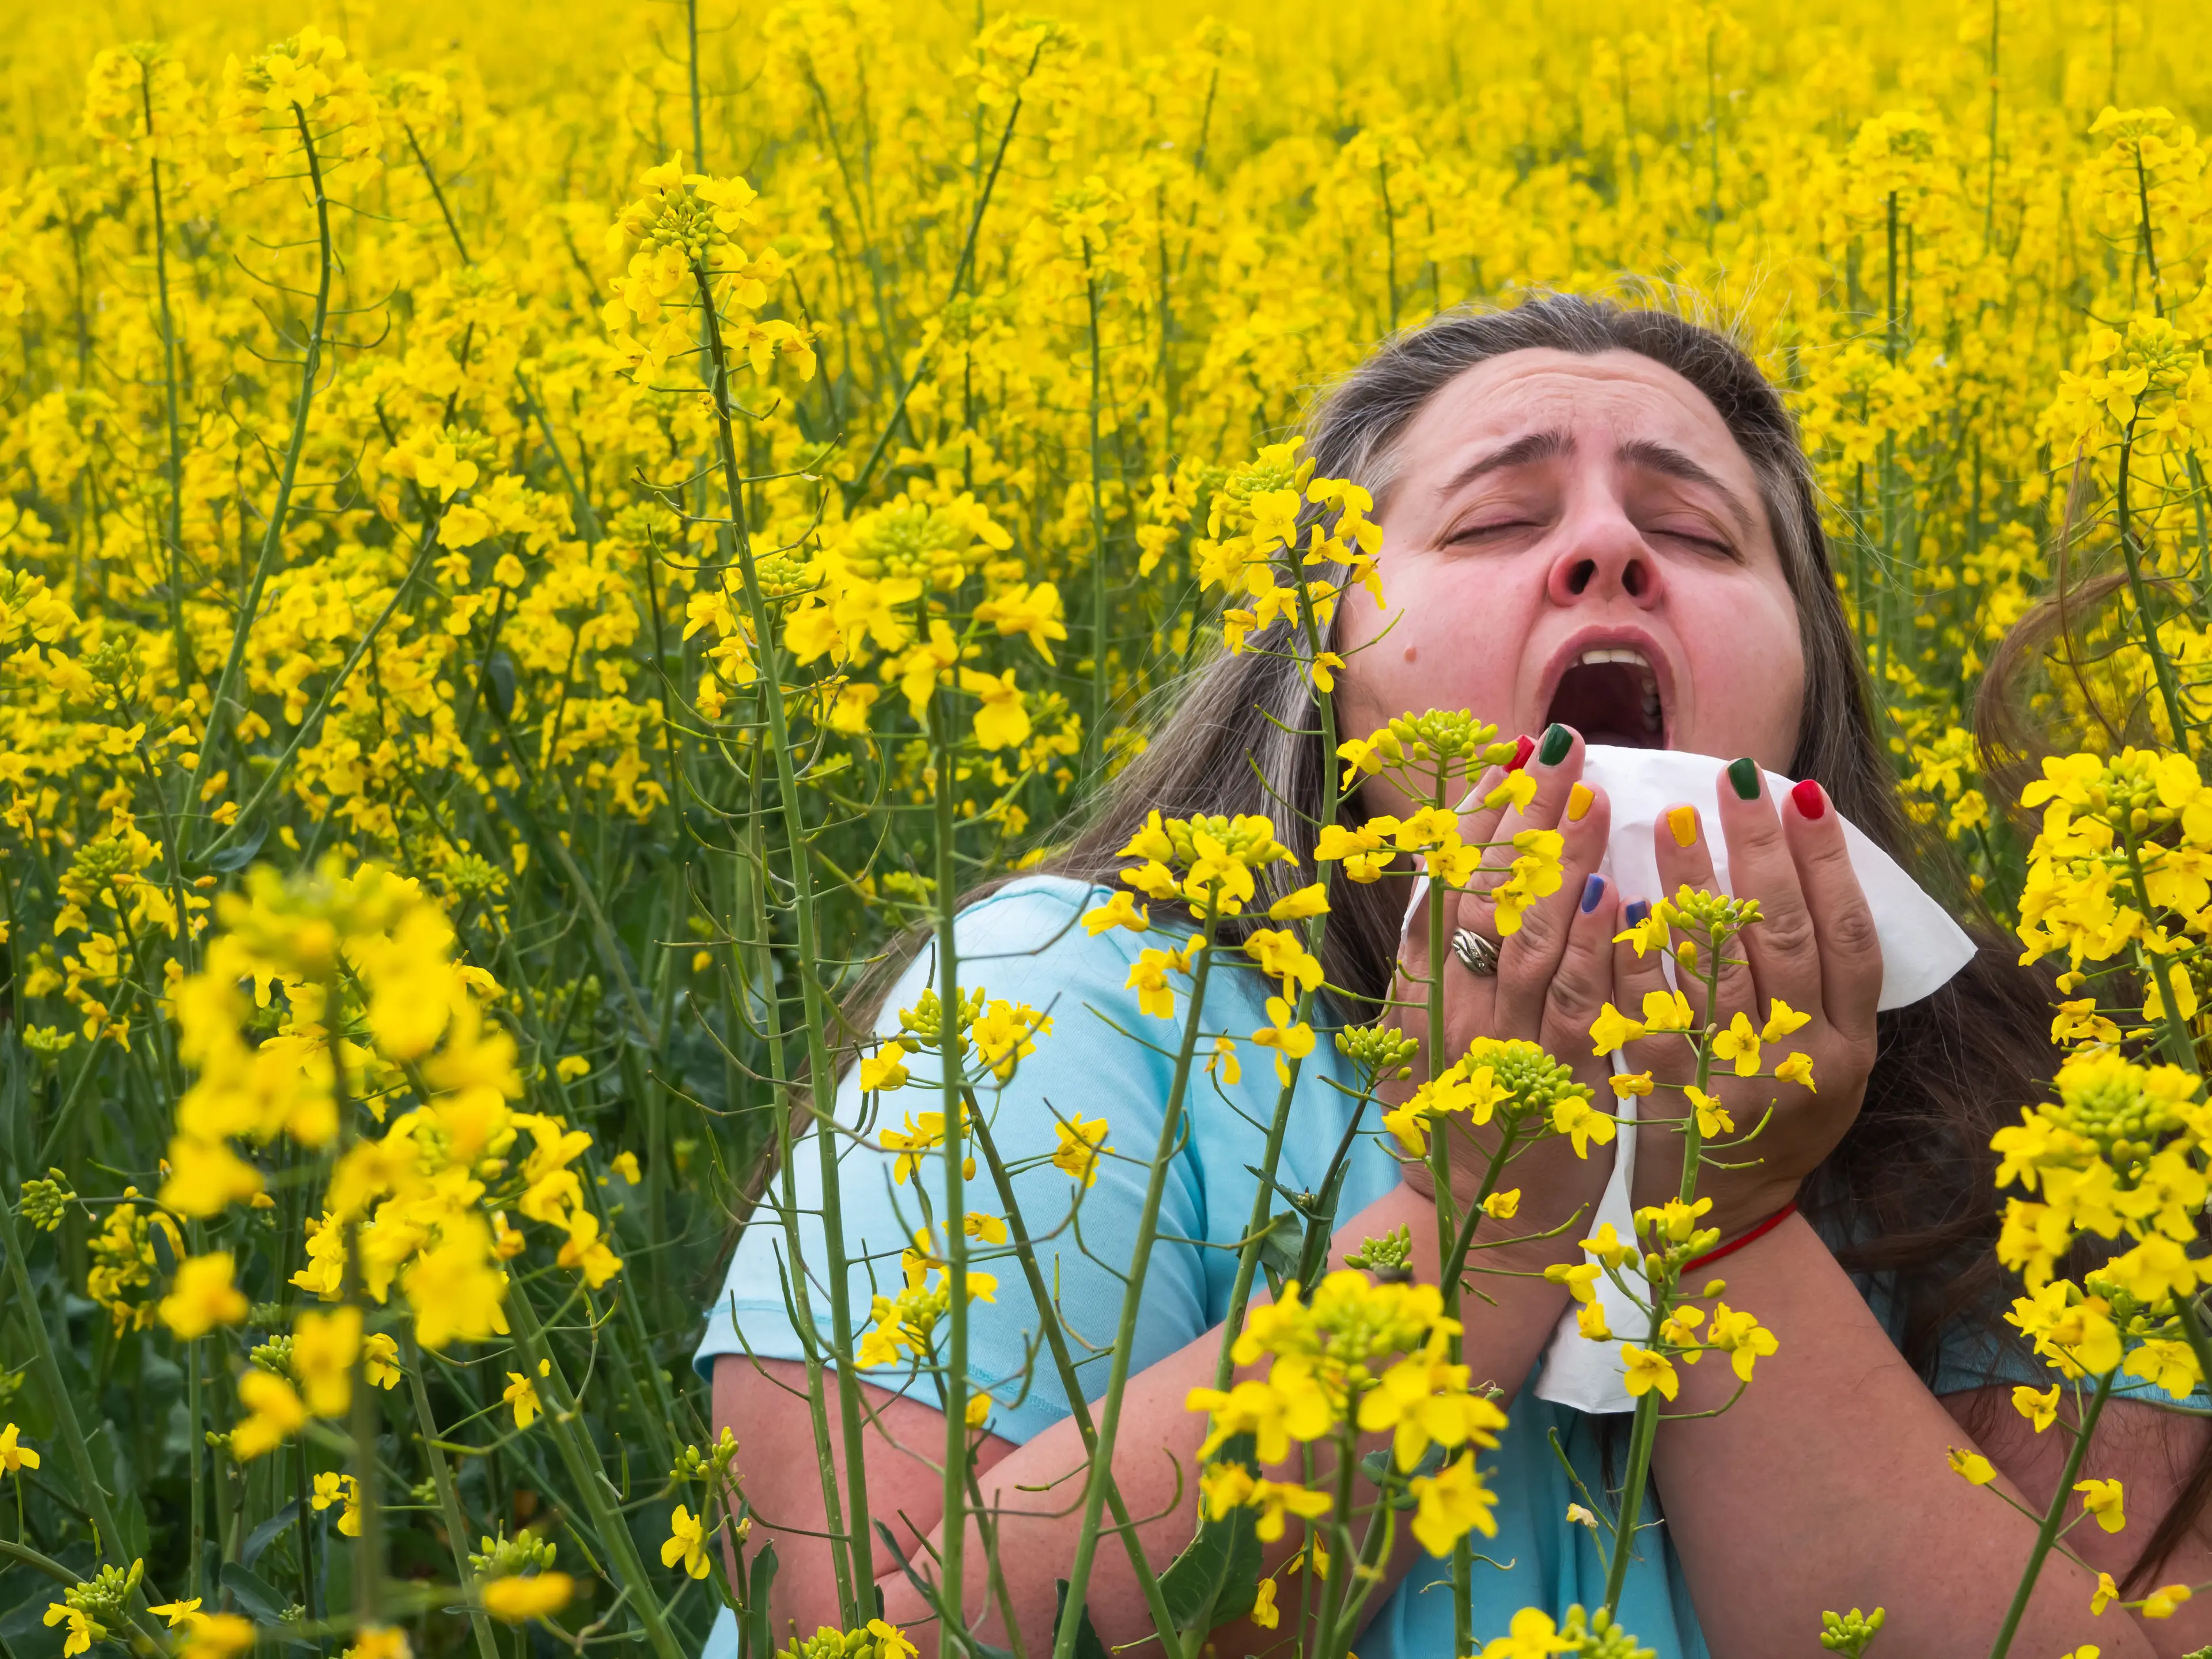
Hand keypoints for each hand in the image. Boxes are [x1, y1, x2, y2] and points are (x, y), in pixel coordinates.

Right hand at [1385, 725, 1618, 1252]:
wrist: (1479, 1236)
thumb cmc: (1459, 1126)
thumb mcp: (1421, 1041)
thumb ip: (1429, 964)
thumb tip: (1436, 870)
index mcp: (1415, 1002)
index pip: (1442, 890)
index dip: (1475, 820)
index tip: (1508, 757)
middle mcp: (1451, 1021)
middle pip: (1486, 900)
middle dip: (1524, 818)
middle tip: (1561, 747)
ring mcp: (1504, 1055)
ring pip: (1531, 942)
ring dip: (1562, 864)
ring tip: (1592, 793)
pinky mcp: (1561, 1090)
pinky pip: (1579, 1009)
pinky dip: (1594, 950)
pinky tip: (1613, 894)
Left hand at [1617, 766, 1882, 1236]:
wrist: (1728, 1220)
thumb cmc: (1771, 1119)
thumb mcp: (1821, 1061)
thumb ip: (1817, 985)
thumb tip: (1797, 866)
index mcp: (1850, 1048)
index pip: (1848, 936)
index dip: (1829, 862)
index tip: (1803, 793)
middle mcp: (1804, 1064)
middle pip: (1785, 937)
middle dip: (1759, 849)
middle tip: (1730, 778)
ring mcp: (1739, 1083)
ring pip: (1716, 966)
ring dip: (1691, 884)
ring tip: (1667, 816)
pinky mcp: (1672, 1100)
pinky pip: (1650, 1013)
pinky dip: (1633, 954)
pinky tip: (1614, 898)